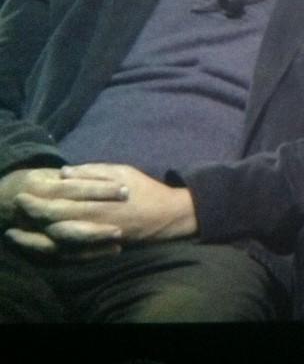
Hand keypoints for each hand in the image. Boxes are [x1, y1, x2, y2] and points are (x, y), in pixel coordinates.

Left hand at [7, 164, 196, 255]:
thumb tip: (65, 172)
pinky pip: (71, 249)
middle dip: (34, 214)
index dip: (39, 202)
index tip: (23, 194)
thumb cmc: (145, 190)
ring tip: (22, 227)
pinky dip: (54, 245)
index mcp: (98, 204)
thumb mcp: (122, 172)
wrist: (166, 216)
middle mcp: (93, 223)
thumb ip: (93, 172)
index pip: (60, 204)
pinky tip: (44, 238)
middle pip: (55, 222)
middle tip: (19, 206)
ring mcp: (95, 237)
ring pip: (59, 238)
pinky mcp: (100, 245)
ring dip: (38, 233)